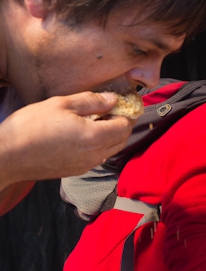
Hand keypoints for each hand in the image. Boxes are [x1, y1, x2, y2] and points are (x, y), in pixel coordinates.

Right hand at [0, 92, 133, 188]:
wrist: (7, 156)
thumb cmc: (31, 127)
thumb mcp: (62, 104)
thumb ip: (92, 101)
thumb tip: (112, 99)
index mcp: (95, 137)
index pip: (125, 126)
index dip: (128, 113)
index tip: (125, 102)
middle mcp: (95, 155)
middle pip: (121, 140)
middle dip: (122, 124)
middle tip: (112, 109)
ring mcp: (85, 165)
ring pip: (110, 150)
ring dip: (110, 135)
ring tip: (97, 120)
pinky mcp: (75, 171)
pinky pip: (96, 157)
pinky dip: (98, 145)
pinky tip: (84, 134)